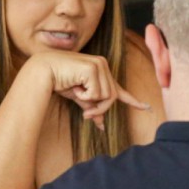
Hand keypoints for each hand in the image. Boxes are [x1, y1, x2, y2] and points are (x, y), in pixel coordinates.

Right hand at [26, 51, 150, 129]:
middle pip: (112, 97)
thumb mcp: (79, 98)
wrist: (43, 72)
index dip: (133, 101)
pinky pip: (96, 92)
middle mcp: (103, 66)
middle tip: (86, 116)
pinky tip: (74, 86)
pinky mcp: (94, 67)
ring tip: (76, 93)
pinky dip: (85, 95)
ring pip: (106, 96)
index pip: (118, 89)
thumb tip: (101, 124)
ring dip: (91, 102)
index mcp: (102, 72)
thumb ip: (92, 107)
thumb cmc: (60, 82)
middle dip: (100, 109)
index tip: (146, 108)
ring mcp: (100, 65)